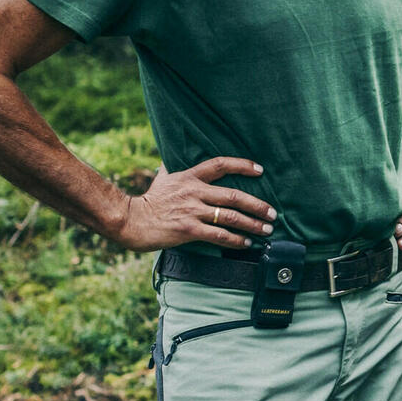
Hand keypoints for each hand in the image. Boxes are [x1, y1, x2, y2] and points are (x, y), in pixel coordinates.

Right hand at [114, 157, 276, 250]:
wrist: (128, 220)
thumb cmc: (146, 201)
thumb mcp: (162, 178)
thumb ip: (172, 168)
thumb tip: (171, 157)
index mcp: (189, 176)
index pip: (221, 164)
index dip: (243, 165)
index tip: (260, 170)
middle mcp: (195, 191)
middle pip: (235, 195)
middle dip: (258, 205)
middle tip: (273, 213)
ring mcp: (192, 211)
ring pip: (231, 216)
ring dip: (253, 224)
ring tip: (266, 229)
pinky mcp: (188, 229)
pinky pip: (219, 235)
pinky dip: (236, 239)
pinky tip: (246, 243)